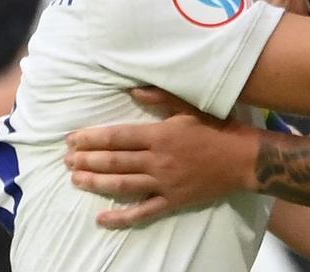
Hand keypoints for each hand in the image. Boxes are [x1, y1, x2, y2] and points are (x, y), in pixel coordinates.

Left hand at [64, 88, 256, 227]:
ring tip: (75, 179)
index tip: (72, 139)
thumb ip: (160, 98)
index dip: (92, 138)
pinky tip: (102, 219)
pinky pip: (142, 212)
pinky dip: (121, 217)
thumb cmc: (217, 128)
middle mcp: (158, 159)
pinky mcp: (172, 201)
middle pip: (114, 161)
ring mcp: (164, 183)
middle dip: (87, 160)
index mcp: (160, 134)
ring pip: (122, 185)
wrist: (243, 159)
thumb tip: (132, 90)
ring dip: (95, 183)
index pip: (117, 136)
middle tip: (66, 160)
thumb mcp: (189, 107)